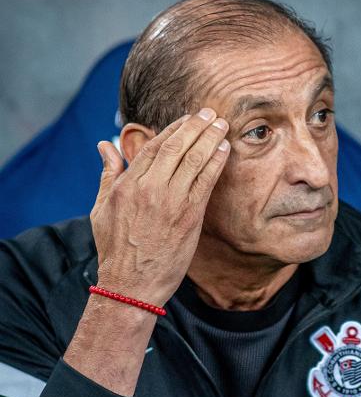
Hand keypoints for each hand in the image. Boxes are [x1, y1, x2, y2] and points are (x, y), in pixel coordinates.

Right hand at [91, 109, 229, 306]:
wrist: (132, 284)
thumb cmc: (115, 247)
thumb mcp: (100, 208)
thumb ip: (107, 173)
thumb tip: (104, 145)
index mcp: (128, 183)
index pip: (155, 146)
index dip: (174, 128)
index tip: (188, 118)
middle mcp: (151, 188)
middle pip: (178, 146)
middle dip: (196, 125)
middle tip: (210, 112)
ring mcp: (172, 201)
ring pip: (194, 159)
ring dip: (210, 138)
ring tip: (222, 124)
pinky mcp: (190, 216)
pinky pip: (206, 182)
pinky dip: (216, 162)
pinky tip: (224, 149)